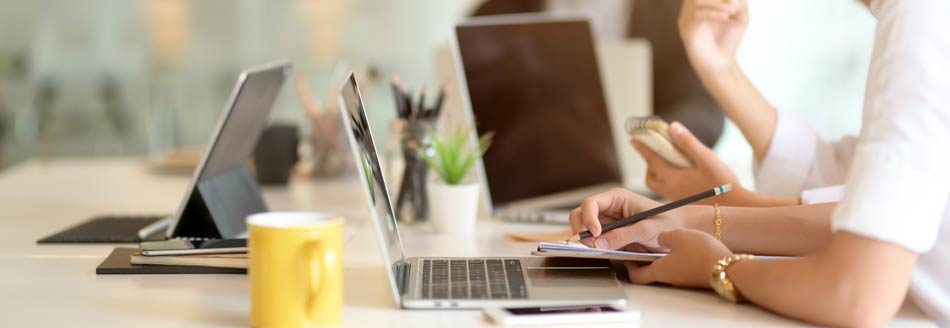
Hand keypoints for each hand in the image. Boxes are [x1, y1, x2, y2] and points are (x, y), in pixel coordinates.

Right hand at [569, 188, 693, 250]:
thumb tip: (598, 242)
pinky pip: (595, 241)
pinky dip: (593, 247)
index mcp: (617, 198)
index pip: (590, 204)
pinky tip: (602, 251)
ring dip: (586, 239)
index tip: (595, 233)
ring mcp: (608, 223)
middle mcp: (609, 208)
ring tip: (596, 249)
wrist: (680, 231)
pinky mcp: (611, 236)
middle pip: (581, 215)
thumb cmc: (668, 223)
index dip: (588, 218)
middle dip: (581, 229)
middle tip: (589, 245)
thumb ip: (623, 235)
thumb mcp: (647, 229)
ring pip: (585, 229)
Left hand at [626, 229, 731, 287]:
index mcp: (660, 270)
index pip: (636, 275)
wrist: (728, 268)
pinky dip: (677, 256)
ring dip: (663, 255)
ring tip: (665, 240)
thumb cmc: (701, 254)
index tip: (626, 254)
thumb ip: (663, 236)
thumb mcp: (676, 235)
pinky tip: (684, 244)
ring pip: (667, 267)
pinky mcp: (694, 274)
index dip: (628, 265)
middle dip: (645, 258)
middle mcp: (670, 277)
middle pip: (650, 271)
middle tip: (644, 244)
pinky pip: (681, 266)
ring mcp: (683, 277)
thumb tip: (660, 237)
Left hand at [632, 121, 743, 204]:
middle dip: (648, 166)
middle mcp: (672, 191)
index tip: (632, 139)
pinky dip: (669, 182)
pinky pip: (670, 192)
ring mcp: (678, 199)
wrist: (736, 208)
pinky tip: (682, 176)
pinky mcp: (686, 204)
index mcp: (674, 178)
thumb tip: (671, 126)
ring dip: (658, 175)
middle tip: (653, 155)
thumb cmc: (723, 182)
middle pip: (651, 179)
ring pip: (660, 187)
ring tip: (667, 164)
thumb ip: (688, 142)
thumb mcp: (707, 158)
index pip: (652, 161)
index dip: (642, 149)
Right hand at [678, 0, 748, 74]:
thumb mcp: (740, 16)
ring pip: (696, 1)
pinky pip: (697, 15)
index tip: (736, 2)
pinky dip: (713, 14)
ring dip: (717, 3)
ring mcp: (686, 18)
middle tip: (734, 4)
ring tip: (733, 11)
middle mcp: (692, 8)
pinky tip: (726, 17)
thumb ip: (738, 1)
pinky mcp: (685, 30)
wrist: (721, 64)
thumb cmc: (728, 40)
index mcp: (703, 3)